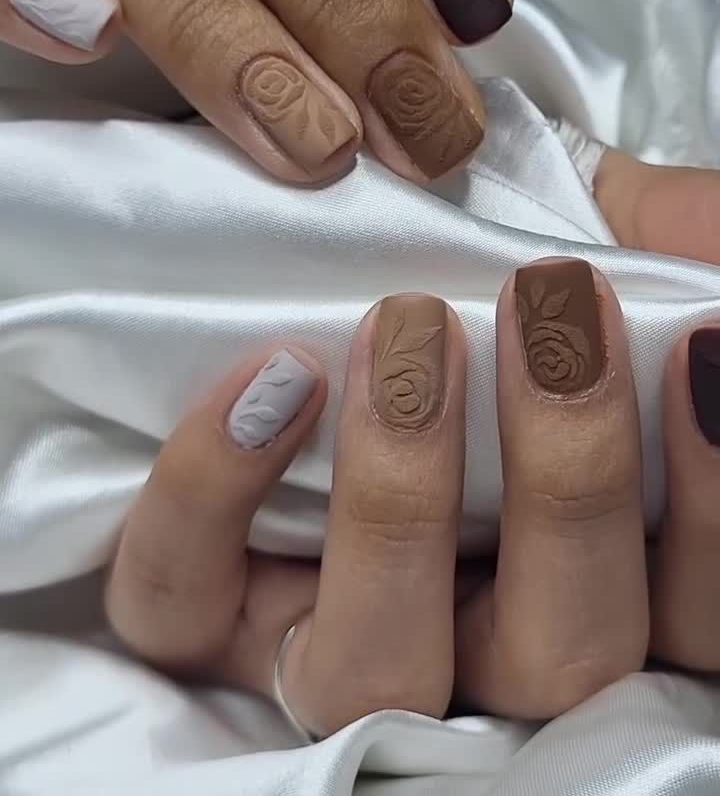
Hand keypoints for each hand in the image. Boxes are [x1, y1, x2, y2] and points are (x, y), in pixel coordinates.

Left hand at [106, 275, 719, 731]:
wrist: (354, 269)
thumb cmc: (496, 289)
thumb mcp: (592, 250)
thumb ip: (666, 254)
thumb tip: (711, 275)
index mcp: (586, 586)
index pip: (691, 615)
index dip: (715, 508)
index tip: (699, 348)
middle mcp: (472, 651)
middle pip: (555, 660)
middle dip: (568, 485)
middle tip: (547, 315)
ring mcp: (330, 642)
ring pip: (374, 668)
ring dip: (400, 501)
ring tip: (408, 333)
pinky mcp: (206, 613)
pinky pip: (182, 607)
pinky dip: (215, 498)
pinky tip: (272, 378)